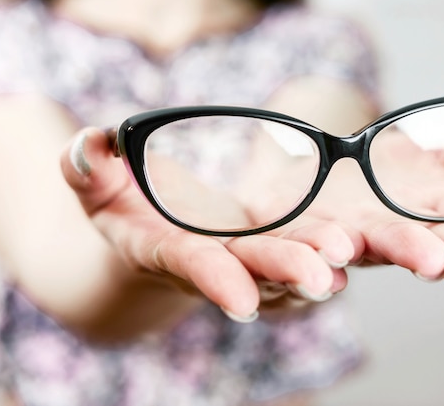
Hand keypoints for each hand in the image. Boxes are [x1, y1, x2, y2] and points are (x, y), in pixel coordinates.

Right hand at [62, 127, 363, 321]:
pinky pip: (301, 250)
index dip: (214, 280)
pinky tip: (356, 246)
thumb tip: (88, 145)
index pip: (190, 264)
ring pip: (285, 263)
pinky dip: (327, 252)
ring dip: (317, 263)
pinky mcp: (269, 245)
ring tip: (348, 252)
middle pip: (251, 268)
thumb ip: (87, 167)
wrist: (157, 228)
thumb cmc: (123, 202)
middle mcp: (213, 260)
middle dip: (284, 272)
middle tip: (321, 277)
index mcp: (167, 249)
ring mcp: (246, 257)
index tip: (240, 299)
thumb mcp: (97, 183)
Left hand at [275, 128, 443, 305]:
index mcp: (425, 211)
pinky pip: (306, 245)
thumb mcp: (421, 160)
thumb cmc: (369, 186)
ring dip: (405, 250)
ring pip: (377, 243)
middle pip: (434, 245)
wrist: (301, 192)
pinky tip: (331, 261)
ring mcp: (347, 233)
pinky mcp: (302, 234)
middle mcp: (392, 229)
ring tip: (430, 261)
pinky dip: (318, 253)